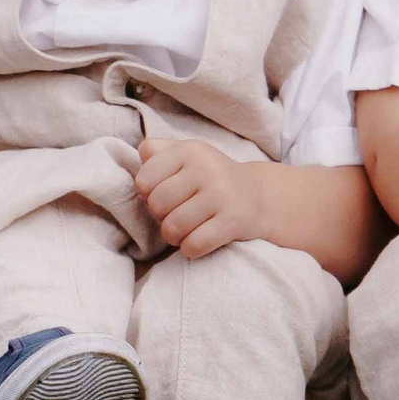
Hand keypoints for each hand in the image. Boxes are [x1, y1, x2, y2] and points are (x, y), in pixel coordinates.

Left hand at [134, 137, 269, 257]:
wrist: (257, 196)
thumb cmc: (209, 178)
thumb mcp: (186, 155)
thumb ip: (157, 150)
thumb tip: (142, 155)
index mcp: (189, 150)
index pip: (144, 180)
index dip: (147, 195)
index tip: (163, 196)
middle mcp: (206, 168)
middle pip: (157, 205)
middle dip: (160, 217)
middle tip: (175, 215)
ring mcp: (221, 194)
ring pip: (172, 228)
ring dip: (174, 236)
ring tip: (185, 229)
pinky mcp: (233, 221)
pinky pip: (194, 244)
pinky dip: (190, 248)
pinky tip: (198, 240)